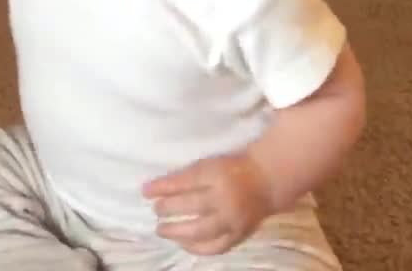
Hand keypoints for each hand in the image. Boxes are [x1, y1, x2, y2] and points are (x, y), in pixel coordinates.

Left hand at [142, 152, 274, 255]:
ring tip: (161, 229)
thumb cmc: (230, 169)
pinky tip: (182, 243)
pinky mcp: (239, 235)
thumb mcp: (207, 164)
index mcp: (217, 174)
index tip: (145, 191)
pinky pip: (216, 247)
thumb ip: (184, 177)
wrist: (266, 181)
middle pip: (191, 206)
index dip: (161, 188)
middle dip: (168, 209)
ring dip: (177, 232)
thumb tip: (154, 189)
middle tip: (156, 211)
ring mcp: (233, 219)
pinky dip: (197, 248)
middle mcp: (225, 198)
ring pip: (201, 231)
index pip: (184, 182)